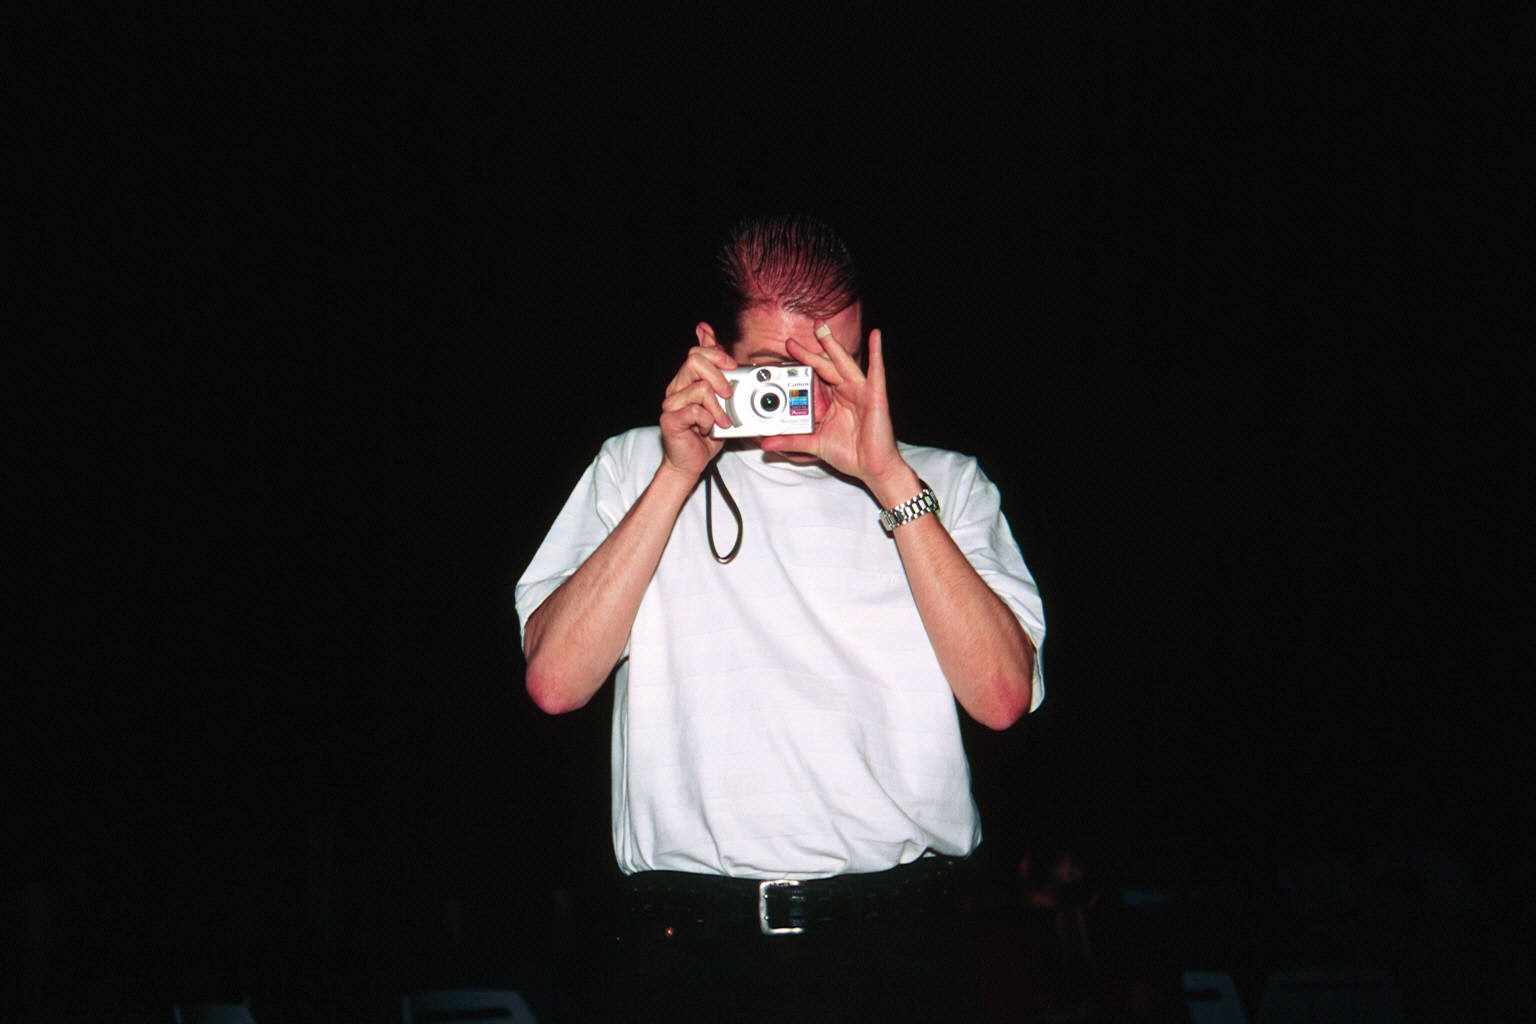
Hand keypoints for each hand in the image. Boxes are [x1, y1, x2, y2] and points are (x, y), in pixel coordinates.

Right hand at [658, 334, 737, 478]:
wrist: (690, 462)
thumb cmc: (705, 434)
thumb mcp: (719, 398)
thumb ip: (716, 368)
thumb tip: (708, 334)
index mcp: (686, 380)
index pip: (697, 352)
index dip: (716, 354)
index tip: (731, 365)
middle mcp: (676, 388)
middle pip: (695, 362)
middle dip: (719, 376)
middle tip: (729, 395)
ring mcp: (671, 403)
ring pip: (700, 388)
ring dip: (718, 408)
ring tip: (721, 421)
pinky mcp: (670, 419)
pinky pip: (696, 411)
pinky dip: (709, 422)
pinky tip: (708, 429)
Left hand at [761, 322, 909, 491]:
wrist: (872, 468)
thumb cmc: (850, 454)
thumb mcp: (814, 445)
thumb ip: (791, 441)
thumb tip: (766, 443)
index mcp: (832, 401)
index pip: (813, 379)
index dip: (799, 369)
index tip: (781, 362)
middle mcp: (845, 392)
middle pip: (824, 366)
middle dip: (809, 352)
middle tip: (791, 341)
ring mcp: (860, 392)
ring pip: (843, 363)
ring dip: (832, 344)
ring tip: (820, 327)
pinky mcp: (875, 395)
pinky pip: (876, 371)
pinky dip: (876, 352)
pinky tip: (875, 335)